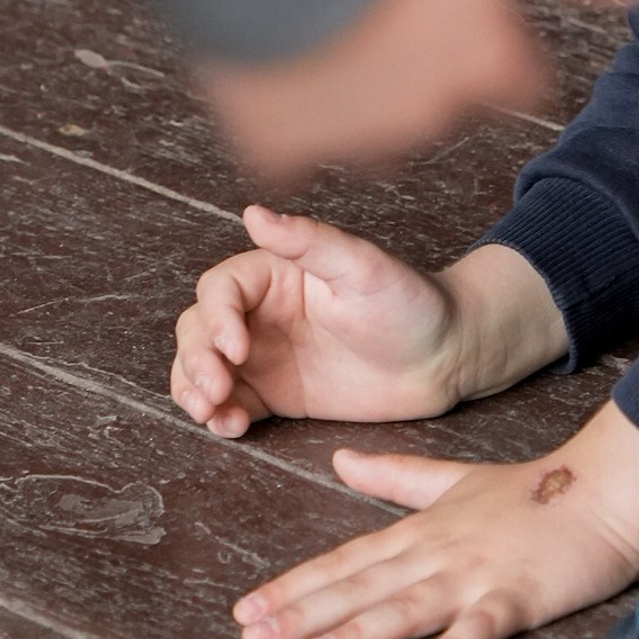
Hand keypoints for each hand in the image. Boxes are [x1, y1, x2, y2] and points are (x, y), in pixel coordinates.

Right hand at [171, 220, 567, 436]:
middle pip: (198, 328)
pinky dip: (218, 415)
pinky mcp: (275, 393)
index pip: (220, 289)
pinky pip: (231, 402)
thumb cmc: (409, 301)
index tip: (237, 349)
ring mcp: (264, 354)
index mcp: (274, 273)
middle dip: (196, 359)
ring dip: (193, 388)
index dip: (216, 318)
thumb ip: (307, 241)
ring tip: (212, 413)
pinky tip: (230, 427)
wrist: (445, 357)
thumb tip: (253, 212)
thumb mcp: (361, 266)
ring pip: (201, 367)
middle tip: (216, 389)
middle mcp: (260, 311)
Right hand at [198, 0, 638, 179]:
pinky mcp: (281, 142)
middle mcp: (430, 111)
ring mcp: (353, 133)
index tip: (470, 6)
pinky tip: (276, 54)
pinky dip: (287, 107)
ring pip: (369, 123)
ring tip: (329, 13)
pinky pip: (291, 140)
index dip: (497, 41)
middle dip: (424, 58)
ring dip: (359, 82)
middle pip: (442, 98)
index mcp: (487, 61)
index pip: (517, 76)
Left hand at [232, 402, 638, 638]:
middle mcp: (436, 553)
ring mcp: (476, 575)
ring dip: (358, 631)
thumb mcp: (452, 478)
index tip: (248, 607)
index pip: (345, 561)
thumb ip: (393, 475)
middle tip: (251, 636)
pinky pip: (483, 626)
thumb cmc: (529, 491)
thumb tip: (339, 461)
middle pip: (361, 586)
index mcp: (419, 531)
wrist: (600, 491)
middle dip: (303, 612)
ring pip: (407, 607)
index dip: (296, 585)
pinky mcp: (519, 597)